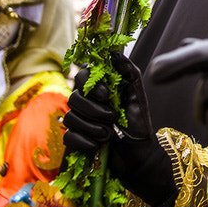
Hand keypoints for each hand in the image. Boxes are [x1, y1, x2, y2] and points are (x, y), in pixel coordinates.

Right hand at [63, 52, 177, 206]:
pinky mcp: (75, 140)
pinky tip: (97, 145)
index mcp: (99, 89)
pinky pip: (68, 136)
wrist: (139, 155)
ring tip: (109, 134)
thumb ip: (128, 71)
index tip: (106, 94)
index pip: (81, 75)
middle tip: (112, 118)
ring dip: (93, 127)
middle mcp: (86, 103)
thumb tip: (114, 52)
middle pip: (73, 97)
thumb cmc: (139, 123)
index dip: (90, 84)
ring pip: (70, 117)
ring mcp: (79, 122)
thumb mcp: (138, 95)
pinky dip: (84, 141)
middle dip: (94, 110)